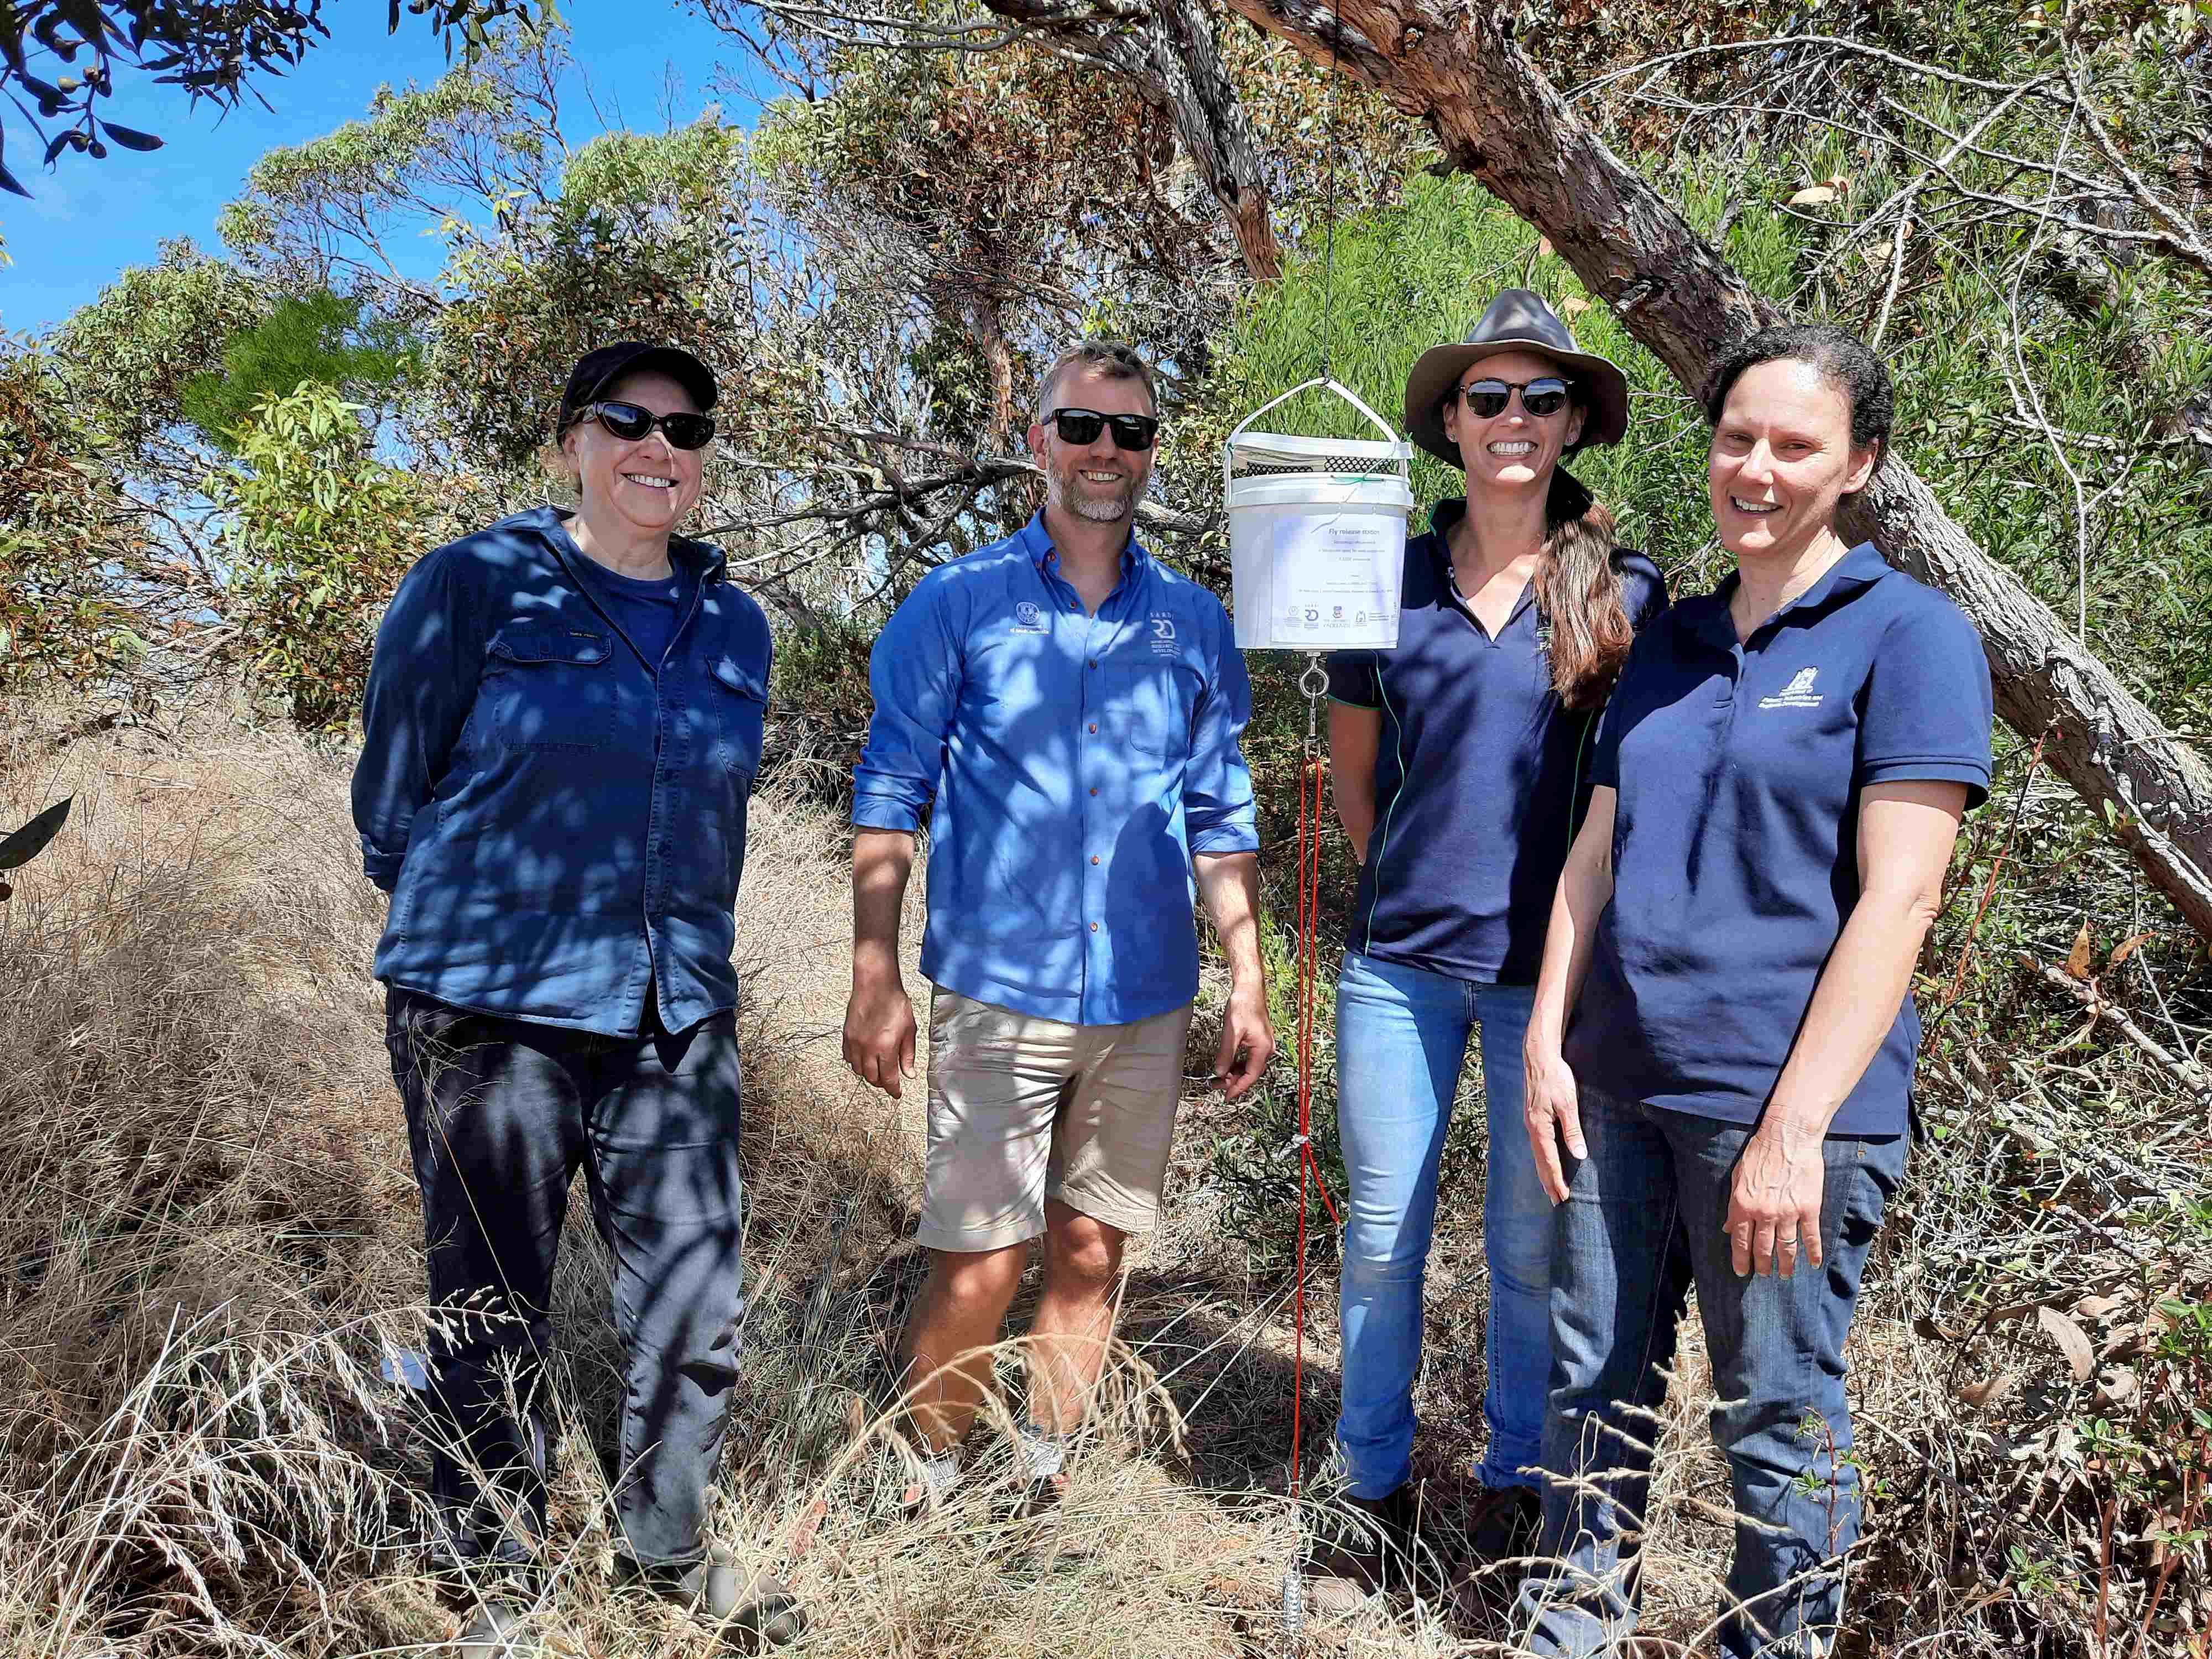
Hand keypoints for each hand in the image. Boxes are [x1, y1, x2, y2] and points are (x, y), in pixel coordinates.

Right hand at [843, 971, 916, 1099]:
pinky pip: (848, 1058)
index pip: (888, 1078)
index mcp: (885, 1048)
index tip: (897, 1093)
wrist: (876, 984)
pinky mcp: (846, 1036)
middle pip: (872, 1077)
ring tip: (878, 1068)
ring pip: (859, 1070)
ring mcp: (854, 1043)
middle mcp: (867, 1048)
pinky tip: (864, 1058)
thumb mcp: (909, 1029)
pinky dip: (856, 1063)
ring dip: (869, 1073)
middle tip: (889, 1079)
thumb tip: (909, 1074)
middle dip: (882, 1082)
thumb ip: (908, 1054)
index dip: (893, 1089)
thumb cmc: (895, 1002)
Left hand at [1214, 984, 1274, 1099]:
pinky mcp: (1259, 1041)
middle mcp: (1266, 1049)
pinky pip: (1249, 1058)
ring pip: (1249, 1066)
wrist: (1250, 989)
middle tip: (1215, 1085)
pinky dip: (1238, 1064)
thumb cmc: (1243, 1006)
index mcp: (1262, 1049)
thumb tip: (1219, 1072)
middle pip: (1250, 1073)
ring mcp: (1264, 1045)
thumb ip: (1225, 1054)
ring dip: (1234, 1073)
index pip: (1251, 1076)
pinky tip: (1227, 1066)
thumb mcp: (1231, 1032)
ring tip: (1218, 1077)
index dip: (1238, 1088)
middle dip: (1233, 1081)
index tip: (1226, 1096)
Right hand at [1523, 1039, 1584, 1205]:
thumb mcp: (1568, 1103)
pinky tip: (1547, 1163)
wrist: (1539, 1057)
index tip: (1564, 1198)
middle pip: (1539, 1163)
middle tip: (1557, 1203)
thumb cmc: (1555, 1077)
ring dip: (1545, 1174)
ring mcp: (1531, 1123)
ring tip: (1552, 1189)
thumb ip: (1572, 1130)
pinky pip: (1538, 1146)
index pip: (1548, 1161)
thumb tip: (1580, 1155)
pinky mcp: (1533, 1118)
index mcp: (1539, 1127)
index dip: (1556, 1181)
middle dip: (1549, 1183)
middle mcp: (1531, 1128)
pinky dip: (1543, 1160)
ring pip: (1537, 1155)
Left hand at [1726, 1121, 1825, 1277]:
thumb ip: (1732, 1205)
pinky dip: (1813, 1253)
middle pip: (1762, 1249)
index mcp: (1742, 1205)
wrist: (1788, 1137)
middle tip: (1764, 1275)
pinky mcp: (1809, 1208)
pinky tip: (1813, 1264)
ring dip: (1785, 1265)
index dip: (1740, 1259)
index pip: (1739, 1241)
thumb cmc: (1759, 1154)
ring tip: (1785, 1275)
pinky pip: (1811, 1237)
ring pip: (1786, 1248)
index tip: (1741, 1272)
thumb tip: (1726, 1227)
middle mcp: (1763, 1213)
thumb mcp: (1737, 1178)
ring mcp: (1787, 1212)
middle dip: (1762, 1266)